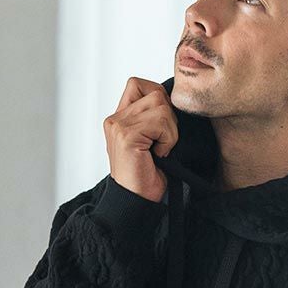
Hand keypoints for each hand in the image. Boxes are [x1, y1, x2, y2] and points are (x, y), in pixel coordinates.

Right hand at [104, 77, 178, 203]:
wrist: (136, 203)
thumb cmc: (146, 178)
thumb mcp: (150, 141)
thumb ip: (151, 117)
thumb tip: (173, 98)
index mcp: (118, 119)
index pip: (138, 84)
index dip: (158, 100)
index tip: (161, 129)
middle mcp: (114, 120)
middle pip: (155, 92)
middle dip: (168, 117)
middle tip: (162, 143)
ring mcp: (118, 126)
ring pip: (161, 104)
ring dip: (170, 130)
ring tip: (160, 150)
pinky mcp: (126, 135)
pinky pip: (161, 120)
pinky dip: (168, 139)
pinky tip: (158, 155)